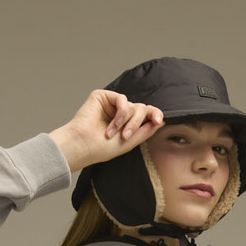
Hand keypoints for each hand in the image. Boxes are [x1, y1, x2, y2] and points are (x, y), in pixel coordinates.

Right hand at [50, 90, 164, 172]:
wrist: (84, 145)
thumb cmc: (101, 148)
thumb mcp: (129, 142)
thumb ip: (145, 131)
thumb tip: (161, 120)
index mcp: (126, 124)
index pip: (145, 115)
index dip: (154, 115)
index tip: (159, 120)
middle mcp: (120, 112)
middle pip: (141, 109)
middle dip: (137, 123)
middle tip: (126, 136)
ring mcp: (111, 104)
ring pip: (132, 105)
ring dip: (127, 122)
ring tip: (115, 134)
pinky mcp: (103, 96)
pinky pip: (122, 99)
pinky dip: (120, 114)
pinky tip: (112, 125)